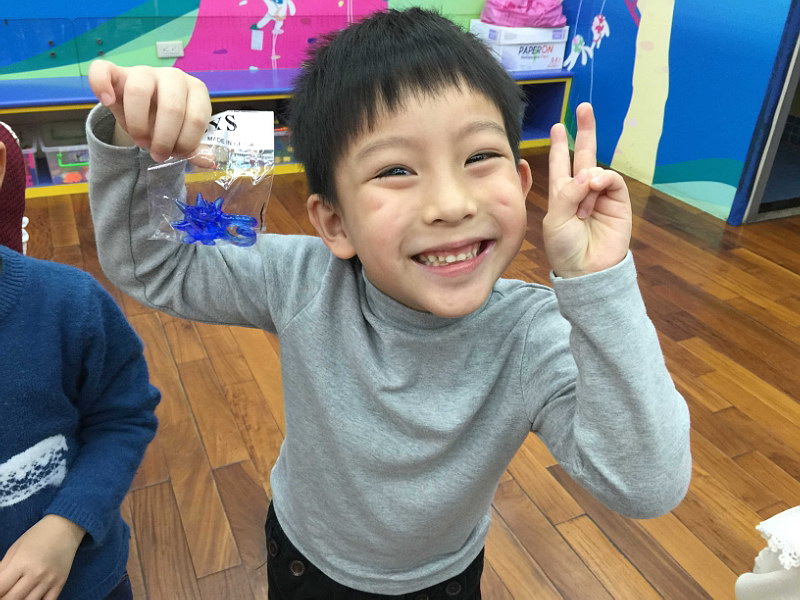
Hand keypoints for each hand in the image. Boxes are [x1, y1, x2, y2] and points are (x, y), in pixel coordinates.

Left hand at [0, 515, 84, 599]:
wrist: (66, 527)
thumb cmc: (37, 536)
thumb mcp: (14, 549)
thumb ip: (2, 569)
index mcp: (21, 562)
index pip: (0, 588)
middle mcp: (36, 573)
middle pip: (12, 599)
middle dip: (4, 599)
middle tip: (5, 594)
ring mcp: (49, 580)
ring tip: (16, 596)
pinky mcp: (60, 583)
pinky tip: (30, 598)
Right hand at [88, 59, 211, 162]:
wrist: (147, 110)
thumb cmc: (170, 123)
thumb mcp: (184, 136)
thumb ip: (194, 148)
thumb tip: (207, 161)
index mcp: (196, 90)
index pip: (197, 118)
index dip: (187, 143)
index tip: (177, 155)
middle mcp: (173, 76)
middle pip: (171, 107)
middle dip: (164, 139)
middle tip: (158, 155)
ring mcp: (144, 72)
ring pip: (138, 90)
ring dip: (139, 124)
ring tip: (141, 142)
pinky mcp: (118, 73)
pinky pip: (102, 70)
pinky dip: (101, 85)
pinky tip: (108, 102)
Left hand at [543, 103, 631, 277]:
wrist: (586, 271)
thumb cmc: (565, 249)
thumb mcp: (556, 220)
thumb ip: (568, 193)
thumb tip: (590, 172)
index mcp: (561, 195)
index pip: (559, 164)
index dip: (559, 145)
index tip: (557, 126)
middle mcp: (581, 191)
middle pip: (583, 155)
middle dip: (584, 131)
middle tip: (584, 108)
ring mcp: (600, 195)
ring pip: (596, 168)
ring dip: (588, 180)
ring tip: (583, 204)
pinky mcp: (618, 202)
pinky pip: (612, 180)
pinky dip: (602, 180)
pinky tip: (595, 190)